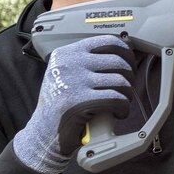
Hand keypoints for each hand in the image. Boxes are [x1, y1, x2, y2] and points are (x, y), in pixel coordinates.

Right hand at [14, 35, 133, 173]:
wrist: (42, 132)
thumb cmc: (59, 103)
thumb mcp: (66, 72)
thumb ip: (87, 60)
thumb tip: (125, 50)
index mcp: (66, 53)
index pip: (107, 42)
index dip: (126, 53)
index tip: (130, 64)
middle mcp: (68, 64)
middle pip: (118, 62)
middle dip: (130, 77)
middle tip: (126, 88)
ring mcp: (73, 82)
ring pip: (120, 81)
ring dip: (128, 94)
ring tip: (122, 102)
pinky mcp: (80, 102)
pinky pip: (117, 99)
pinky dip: (124, 107)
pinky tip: (119, 112)